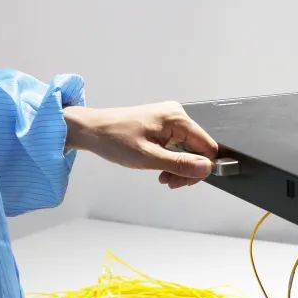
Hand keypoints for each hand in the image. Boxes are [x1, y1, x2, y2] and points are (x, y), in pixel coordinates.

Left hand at [64, 101, 218, 188]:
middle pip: (198, 149)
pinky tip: (160, 169)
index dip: (201, 167)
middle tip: (170, 182)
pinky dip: (170, 160)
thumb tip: (207, 168)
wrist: (90, 130)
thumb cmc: (114, 139)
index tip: (185, 181)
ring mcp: (169, 120)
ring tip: (163, 178)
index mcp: (177, 118)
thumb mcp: (149, 157)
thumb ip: (180, 163)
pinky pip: (176, 146)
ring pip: (187, 150)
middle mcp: (176, 115)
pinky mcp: (161, 126)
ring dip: (178, 168)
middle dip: (187, 169)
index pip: (207, 147)